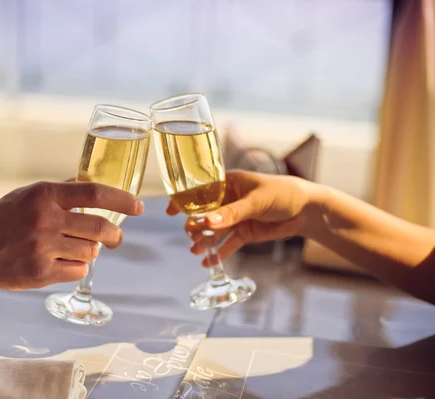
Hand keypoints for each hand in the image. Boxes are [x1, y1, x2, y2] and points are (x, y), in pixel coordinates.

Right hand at [0, 181, 143, 296]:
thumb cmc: (0, 220)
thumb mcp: (27, 195)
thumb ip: (60, 191)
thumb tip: (92, 184)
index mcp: (44, 194)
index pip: (95, 193)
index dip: (122, 200)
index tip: (138, 207)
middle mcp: (45, 219)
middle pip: (100, 227)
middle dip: (115, 234)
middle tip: (116, 238)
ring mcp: (43, 248)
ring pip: (91, 251)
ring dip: (91, 251)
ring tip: (75, 248)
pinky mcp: (40, 273)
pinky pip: (78, 271)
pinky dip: (78, 267)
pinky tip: (63, 262)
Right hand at [167, 170, 321, 265]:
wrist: (307, 211)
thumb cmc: (283, 194)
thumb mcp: (257, 201)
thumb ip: (232, 213)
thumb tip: (206, 221)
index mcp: (228, 183)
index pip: (200, 190)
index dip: (183, 200)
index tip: (170, 211)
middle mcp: (228, 200)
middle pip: (204, 214)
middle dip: (195, 225)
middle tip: (192, 236)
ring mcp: (235, 217)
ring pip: (213, 230)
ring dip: (203, 240)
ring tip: (195, 251)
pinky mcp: (244, 232)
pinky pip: (227, 244)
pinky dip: (218, 253)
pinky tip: (207, 262)